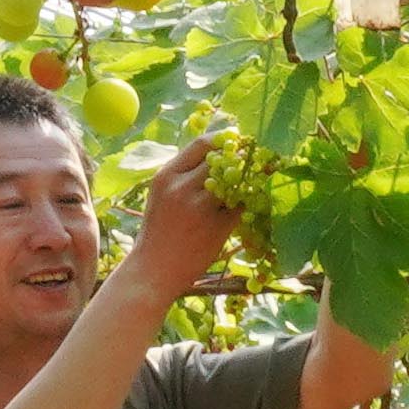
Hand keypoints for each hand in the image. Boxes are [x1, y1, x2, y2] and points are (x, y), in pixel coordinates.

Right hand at [125, 140, 238, 309]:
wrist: (154, 270)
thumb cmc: (159, 230)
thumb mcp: (161, 194)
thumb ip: (184, 173)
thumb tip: (216, 150)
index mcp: (167, 176)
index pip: (202, 144)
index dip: (224, 139)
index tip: (237, 139)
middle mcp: (182, 188)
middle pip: (222, 160)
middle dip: (240, 158)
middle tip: (255, 156)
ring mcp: (200, 208)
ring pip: (235, 182)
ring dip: (247, 180)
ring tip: (254, 179)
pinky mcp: (217, 228)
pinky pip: (241, 207)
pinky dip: (246, 205)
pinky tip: (248, 205)